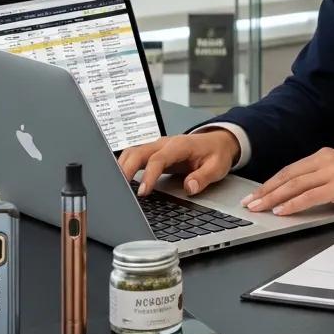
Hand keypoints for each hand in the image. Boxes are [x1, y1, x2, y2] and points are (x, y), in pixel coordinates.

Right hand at [117, 130, 240, 196]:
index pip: (158, 159)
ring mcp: (158, 146)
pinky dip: (125, 166)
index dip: (148, 176)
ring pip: (133, 152)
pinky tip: (121, 180)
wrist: (218, 142)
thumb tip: (190, 187)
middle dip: (126, 169)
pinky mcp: (154, 152)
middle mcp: (165, 143)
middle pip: (138, 152)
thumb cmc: (216, 153)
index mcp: (180, 145)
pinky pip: (135, 156)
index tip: (142, 192)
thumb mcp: (217, 166)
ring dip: (122, 166)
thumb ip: (203, 177)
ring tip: (115, 186)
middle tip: (119, 190)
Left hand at [243, 148, 333, 215]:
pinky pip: (309, 196)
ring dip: (273, 197)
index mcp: (326, 156)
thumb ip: (326, 182)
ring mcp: (332, 172)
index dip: (272, 182)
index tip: (257, 192)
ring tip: (258, 207)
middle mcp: (326, 160)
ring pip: (294, 185)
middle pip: (288, 176)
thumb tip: (308, 197)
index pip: (291, 169)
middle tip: (249, 202)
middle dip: (266, 190)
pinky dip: (292, 204)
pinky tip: (281, 211)